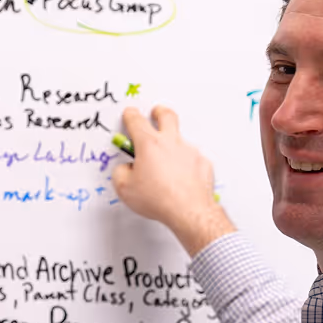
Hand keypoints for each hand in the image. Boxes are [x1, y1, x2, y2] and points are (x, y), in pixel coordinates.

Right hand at [111, 106, 235, 256]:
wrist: (188, 211)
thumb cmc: (159, 199)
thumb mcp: (125, 189)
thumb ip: (120, 173)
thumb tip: (124, 169)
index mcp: (149, 144)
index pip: (136, 121)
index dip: (131, 115)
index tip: (130, 114)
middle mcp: (171, 142)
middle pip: (166, 115)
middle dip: (159, 111)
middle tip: (156, 112)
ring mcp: (189, 151)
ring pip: (180, 139)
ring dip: (173, 143)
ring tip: (167, 160)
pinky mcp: (202, 163)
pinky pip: (192, 158)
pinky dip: (186, 163)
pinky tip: (181, 176)